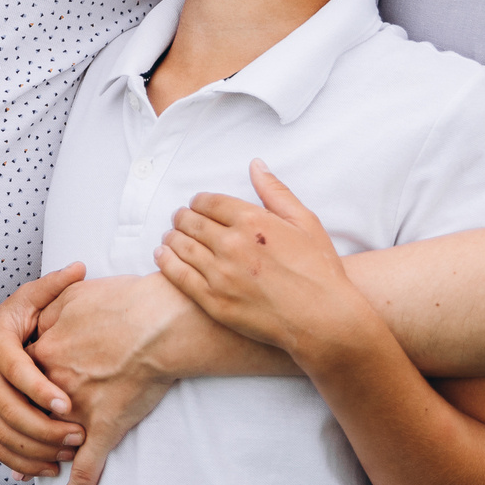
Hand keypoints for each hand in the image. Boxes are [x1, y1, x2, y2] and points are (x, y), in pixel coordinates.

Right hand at [0, 263, 88, 477]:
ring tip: (71, 454)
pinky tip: (49, 467)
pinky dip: (22, 463)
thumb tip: (81, 268)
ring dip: (38, 450)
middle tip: (80, 436)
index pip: (17, 373)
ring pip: (4, 435)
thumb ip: (52, 287)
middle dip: (47, 429)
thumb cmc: (5, 322)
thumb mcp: (25, 301)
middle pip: (11, 411)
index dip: (40, 390)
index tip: (66, 404)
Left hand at [26, 274, 210, 484]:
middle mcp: (54, 389)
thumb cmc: (120, 304)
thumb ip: (49, 302)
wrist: (155, 321)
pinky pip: (87, 472)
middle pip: (26, 415)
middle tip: (20, 436)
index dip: (14, 391)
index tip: (10, 396)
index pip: (16, 382)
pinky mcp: (103, 432)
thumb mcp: (73, 296)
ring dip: (41, 461)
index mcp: (43, 358)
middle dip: (22, 428)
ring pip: (50, 446)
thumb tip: (38, 308)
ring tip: (35, 473)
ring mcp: (77, 415)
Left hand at [156, 160, 371, 359]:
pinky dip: (166, 261)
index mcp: (253, 221)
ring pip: (181, 246)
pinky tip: (162, 255)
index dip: (199, 201)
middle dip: (183, 217)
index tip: (197, 204)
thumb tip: (256, 165)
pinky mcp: (213, 301)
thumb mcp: (305, 222)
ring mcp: (220, 274)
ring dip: (172, 236)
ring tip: (170, 235)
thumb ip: (276, 191)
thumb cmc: (318, 270)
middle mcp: (231, 244)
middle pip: (191, 222)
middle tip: (180, 218)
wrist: (322, 319)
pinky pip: (179, 276)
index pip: (210, 202)